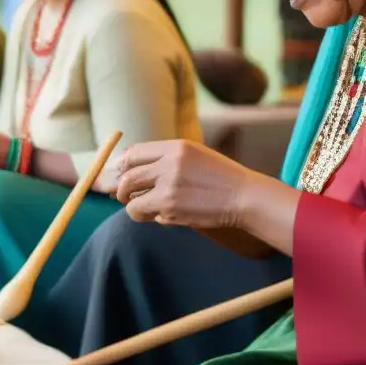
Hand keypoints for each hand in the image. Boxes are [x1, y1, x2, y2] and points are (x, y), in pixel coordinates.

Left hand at [114, 140, 256, 228]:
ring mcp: (168, 184)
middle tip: (124, 197)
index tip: (123, 176)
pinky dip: (148, 217)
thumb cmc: (221, 180)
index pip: (135, 152)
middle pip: (127, 174)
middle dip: (121, 189)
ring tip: (145, 209)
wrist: (244, 196)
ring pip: (130, 196)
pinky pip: (142, 212)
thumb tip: (134, 169)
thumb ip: (168, 159)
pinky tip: (165, 217)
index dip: (124, 166)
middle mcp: (169, 162)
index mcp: (176, 147)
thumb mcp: (195, 157)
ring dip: (133, 205)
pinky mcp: (169, 205)